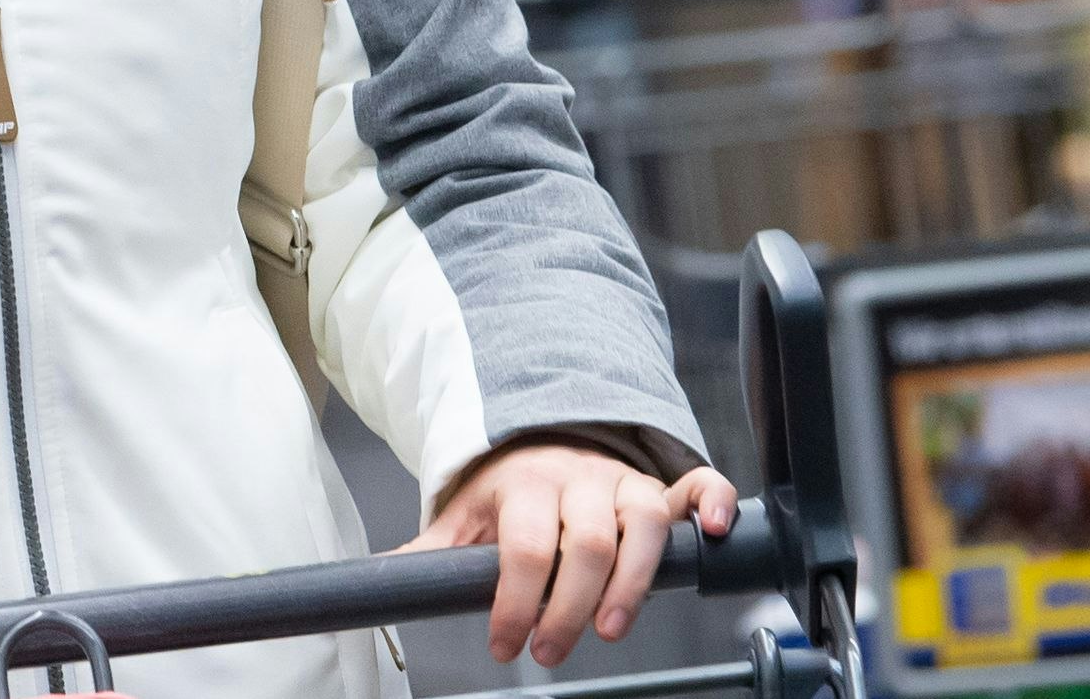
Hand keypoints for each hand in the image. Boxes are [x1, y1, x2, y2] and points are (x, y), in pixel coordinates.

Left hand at [402, 443, 736, 669]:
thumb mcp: (463, 519)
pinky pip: (697, 482)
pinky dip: (712, 501)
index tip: (506, 646)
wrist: (542, 439)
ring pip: (645, 522)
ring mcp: (625, 481)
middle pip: (588, 542)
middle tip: (550, 650)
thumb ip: (430, 556)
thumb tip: (375, 588)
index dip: (515, 602)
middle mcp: (581, 478)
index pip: (525, 546)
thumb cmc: (507, 492)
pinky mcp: (660, 486)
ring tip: (610, 629)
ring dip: (634, 581)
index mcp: (527, 485)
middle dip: (570, 605)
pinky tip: (714, 530)